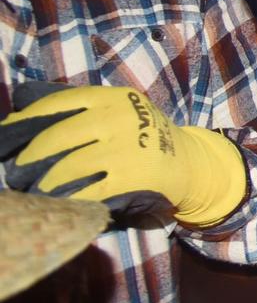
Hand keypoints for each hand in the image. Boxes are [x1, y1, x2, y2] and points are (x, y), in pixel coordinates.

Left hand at [0, 84, 247, 228]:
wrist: (192, 163)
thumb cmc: (144, 138)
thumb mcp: (122, 112)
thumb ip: (84, 112)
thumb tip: (21, 121)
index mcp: (113, 98)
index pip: (58, 103)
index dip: (28, 120)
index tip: (10, 134)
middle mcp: (120, 118)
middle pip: (56, 137)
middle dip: (29, 158)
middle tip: (17, 172)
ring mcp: (127, 148)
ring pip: (68, 167)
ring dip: (44, 183)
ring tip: (34, 190)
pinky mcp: (133, 177)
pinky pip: (88, 191)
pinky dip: (68, 199)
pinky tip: (59, 204)